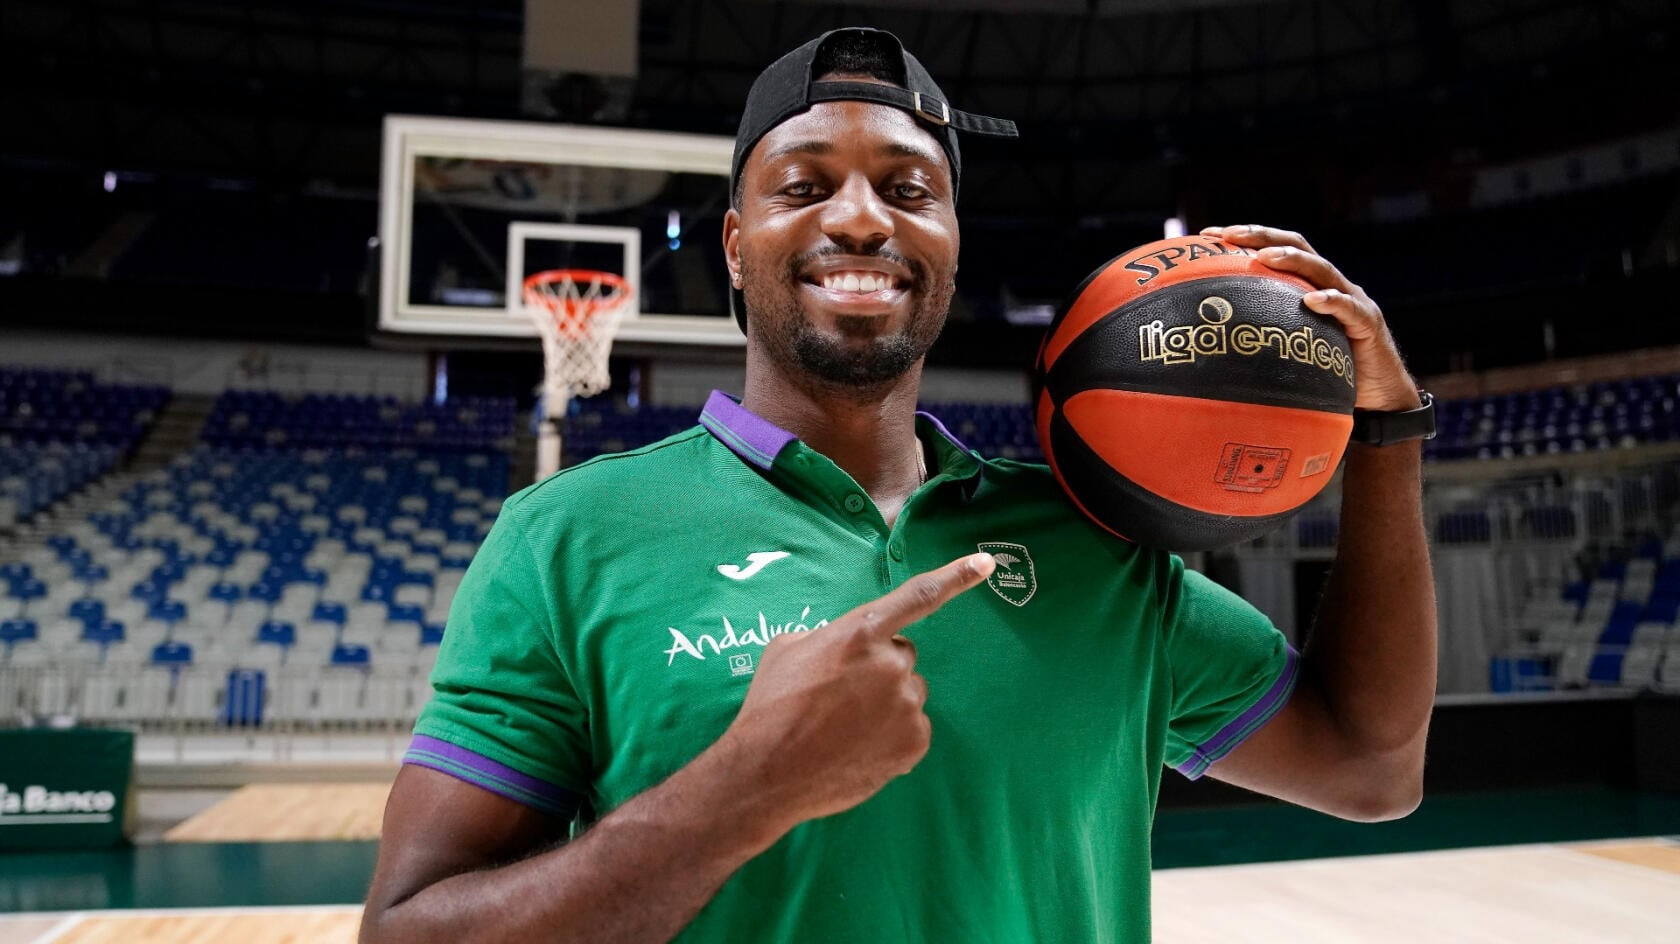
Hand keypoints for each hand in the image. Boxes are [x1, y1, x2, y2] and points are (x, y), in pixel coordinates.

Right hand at [714, 552, 995, 827]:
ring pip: (908, 693)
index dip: (957, 576)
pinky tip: (858, 746)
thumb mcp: (788, 649)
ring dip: (886, 703)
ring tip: (845, 725)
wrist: (767, 772)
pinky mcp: (914, 743)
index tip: (987, 563)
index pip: (919, 596)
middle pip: (903, 655)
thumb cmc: (770, 705)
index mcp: (861, 633)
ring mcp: (906, 705)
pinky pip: (913, 727)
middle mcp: (891, 664)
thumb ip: (830, 636)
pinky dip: (891, 735)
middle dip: (880, 668)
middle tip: (843, 694)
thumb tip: (847, 646)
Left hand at [1202, 224, 1420, 411]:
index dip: (1245, 238)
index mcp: (1307, 285)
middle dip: (1262, 235)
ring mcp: (1352, 300)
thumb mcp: (1286, 349)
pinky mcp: (1368, 323)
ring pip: (1322, 270)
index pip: (1275, 249)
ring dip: (1293, 259)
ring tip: (1266, 256)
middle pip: (1297, 246)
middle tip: (1229, 234)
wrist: (1378, 395)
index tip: (1207, 235)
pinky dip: (1331, 302)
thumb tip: (1202, 350)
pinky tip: (1311, 301)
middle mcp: (1330, 284)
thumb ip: (1257, 339)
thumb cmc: (1326, 372)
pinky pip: (1349, 308)